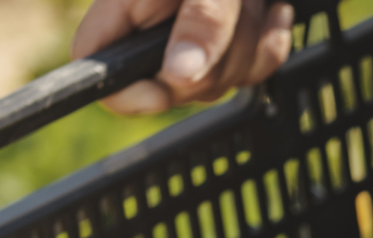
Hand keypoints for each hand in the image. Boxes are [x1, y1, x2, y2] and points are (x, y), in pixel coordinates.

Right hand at [72, 0, 294, 114]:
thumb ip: (199, 21)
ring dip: (248, 42)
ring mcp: (193, 42)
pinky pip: (253, 72)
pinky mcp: (228, 46)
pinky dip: (269, 43)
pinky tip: (273, 11)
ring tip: (249, 0)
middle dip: (216, 58)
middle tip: (231, 8)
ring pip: (220, 82)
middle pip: (173, 86)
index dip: (127, 92)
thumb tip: (181, 77)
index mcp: (123, 8)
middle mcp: (153, 29)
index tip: (163, 90)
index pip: (98, 70)